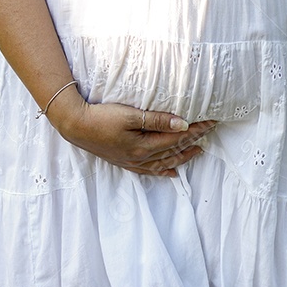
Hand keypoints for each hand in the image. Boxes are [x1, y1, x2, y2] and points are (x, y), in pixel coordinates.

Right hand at [49, 93, 215, 176]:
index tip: (211, 122)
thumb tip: (182, 125)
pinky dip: (163, 170)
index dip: (195, 130)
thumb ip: (157, 120)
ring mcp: (132, 161)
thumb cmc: (102, 117)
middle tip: (210, 133)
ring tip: (197, 151)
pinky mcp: (124, 161)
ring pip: (164, 162)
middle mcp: (141, 157)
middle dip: (193, 141)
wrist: (76, 126)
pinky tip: (171, 171)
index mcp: (144, 145)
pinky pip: (150, 170)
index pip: (177, 137)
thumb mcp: (130, 115)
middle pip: (173, 150)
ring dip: (182, 156)